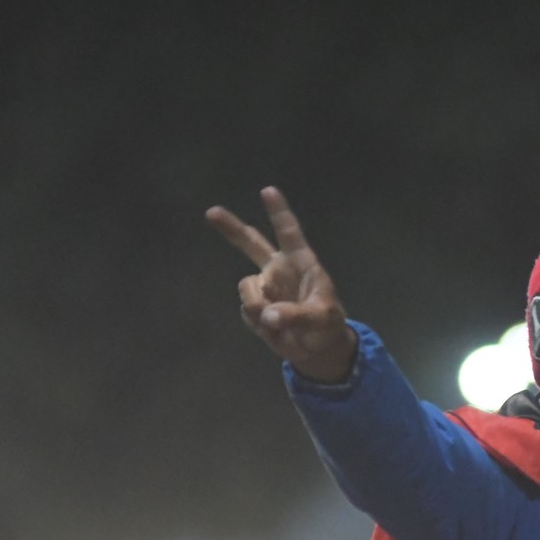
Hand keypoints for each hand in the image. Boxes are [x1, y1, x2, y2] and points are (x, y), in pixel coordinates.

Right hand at [206, 187, 356, 383]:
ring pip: (246, 288)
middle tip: (211, 212)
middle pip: (251, 243)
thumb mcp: (322, 319)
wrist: (318, 350)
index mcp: (301, 263)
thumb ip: (298, 315)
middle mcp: (279, 270)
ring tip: (279, 322)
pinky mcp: (255, 308)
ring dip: (258, 306)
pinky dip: (258, 324)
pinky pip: (247, 312)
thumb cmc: (328, 325)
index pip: (289, 234)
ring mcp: (265, 288)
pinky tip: (274, 329)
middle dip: (231, 228)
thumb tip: (268, 315)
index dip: (279, 212)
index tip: (268, 190)